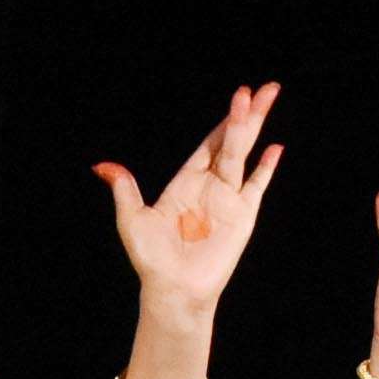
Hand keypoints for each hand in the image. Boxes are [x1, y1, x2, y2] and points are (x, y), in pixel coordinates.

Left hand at [105, 82, 282, 318]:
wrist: (174, 289)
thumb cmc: (152, 259)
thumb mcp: (132, 220)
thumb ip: (124, 189)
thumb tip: (102, 166)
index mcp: (185, 182)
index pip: (209, 145)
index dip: (222, 123)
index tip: (236, 97)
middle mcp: (209, 187)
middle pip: (231, 142)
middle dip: (245, 116)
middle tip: (261, 89)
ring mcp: (228, 200)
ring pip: (244, 156)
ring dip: (255, 129)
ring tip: (267, 100)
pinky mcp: (242, 217)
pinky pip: (257, 187)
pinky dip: (266, 169)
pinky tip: (275, 149)